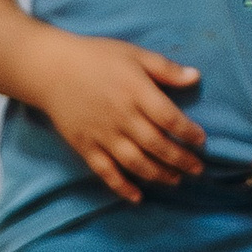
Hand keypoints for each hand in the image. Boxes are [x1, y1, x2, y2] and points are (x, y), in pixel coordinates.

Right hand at [31, 33, 204, 198]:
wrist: (50, 69)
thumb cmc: (95, 57)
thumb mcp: (134, 54)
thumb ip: (165, 69)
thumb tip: (196, 77)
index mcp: (136, 92)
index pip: (170, 119)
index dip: (188, 132)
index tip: (201, 140)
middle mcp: (121, 117)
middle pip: (157, 145)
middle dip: (181, 160)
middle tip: (197, 169)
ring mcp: (102, 135)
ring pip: (136, 162)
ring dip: (159, 175)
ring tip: (175, 180)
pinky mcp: (85, 146)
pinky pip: (106, 172)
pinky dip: (122, 187)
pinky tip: (137, 197)